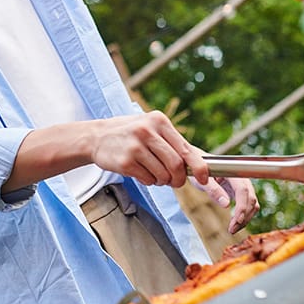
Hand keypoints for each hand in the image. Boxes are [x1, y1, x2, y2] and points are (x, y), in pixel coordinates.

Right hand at [89, 111, 209, 188]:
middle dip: (179, 179)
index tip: (206, 178)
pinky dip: (148, 181)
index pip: (185, 149)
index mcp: (159, 121)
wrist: (97, 137)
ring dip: (162, 180)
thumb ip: (172, 143)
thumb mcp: (151, 128)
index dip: (198, 167)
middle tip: (175, 182)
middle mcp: (147, 131)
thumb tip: (199, 164)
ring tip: (153, 173)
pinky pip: (148, 179)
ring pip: (163, 175)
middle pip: (176, 165)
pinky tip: (141, 172)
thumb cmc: (130, 134)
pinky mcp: (125, 161)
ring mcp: (135, 146)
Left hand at [194, 176, 259, 233]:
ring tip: (233, 229)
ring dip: (246, 218)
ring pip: (253, 204)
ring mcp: (244, 185)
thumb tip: (226, 204)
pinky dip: (245, 215)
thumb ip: (213, 190)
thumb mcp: (202, 181)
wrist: (200, 168)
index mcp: (232, 172)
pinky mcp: (243, 192)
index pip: (243, 190)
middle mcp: (242, 178)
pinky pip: (249, 205)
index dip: (242, 206)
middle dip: (244, 216)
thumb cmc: (200, 173)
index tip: (237, 220)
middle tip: (232, 230)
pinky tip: (235, 223)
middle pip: (251, 199)